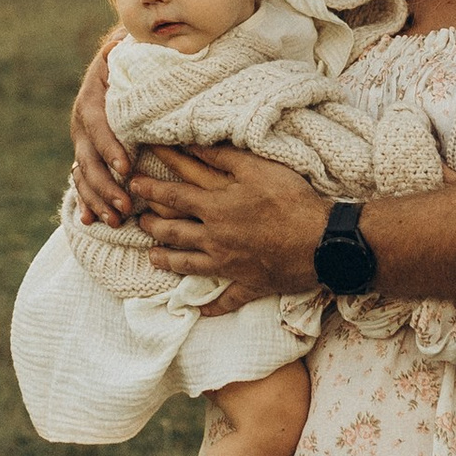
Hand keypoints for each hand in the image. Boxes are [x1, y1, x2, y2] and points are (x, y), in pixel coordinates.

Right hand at [70, 38, 130, 221]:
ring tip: (116, 219)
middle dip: (106, 183)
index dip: (109, 145)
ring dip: (97, 199)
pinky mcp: (86, 153)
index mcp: (92, 96)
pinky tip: (90, 221)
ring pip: (83, 174)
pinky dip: (85, 202)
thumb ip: (133, 48)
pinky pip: (82, 181)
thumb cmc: (133, 56)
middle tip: (125, 205)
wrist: (118, 60)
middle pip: (88, 156)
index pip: (98, 122)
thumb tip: (129, 39)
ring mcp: (81, 140)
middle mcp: (82, 120)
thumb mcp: (132, 48)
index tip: (126, 165)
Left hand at [129, 148, 327, 308]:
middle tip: (136, 218)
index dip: (151, 187)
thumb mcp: (257, 169)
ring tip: (151, 257)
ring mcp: (230, 264)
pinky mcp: (249, 284)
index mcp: (216, 207)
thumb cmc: (291, 201)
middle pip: (173, 232)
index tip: (132, 181)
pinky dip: (212, 306)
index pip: (173, 194)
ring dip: (167, 261)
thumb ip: (222, 157)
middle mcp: (215, 238)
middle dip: (151, 224)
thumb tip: (193, 145)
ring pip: (188, 265)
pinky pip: (226, 300)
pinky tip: (201, 310)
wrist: (322, 243)